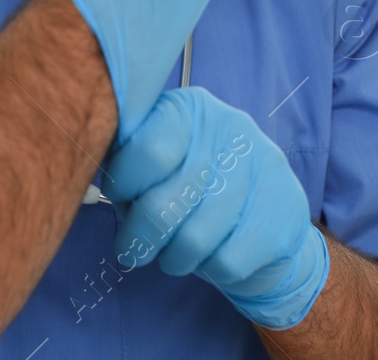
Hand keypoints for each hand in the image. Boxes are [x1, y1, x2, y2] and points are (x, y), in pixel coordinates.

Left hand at [103, 87, 329, 329]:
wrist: (268, 216)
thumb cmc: (193, 188)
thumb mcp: (158, 164)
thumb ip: (127, 165)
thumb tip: (93, 180)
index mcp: (190, 109)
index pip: (145, 152)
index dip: (122, 186)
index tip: (121, 198)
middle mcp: (230, 128)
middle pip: (164, 203)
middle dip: (140, 237)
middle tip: (133, 248)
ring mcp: (264, 167)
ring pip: (195, 239)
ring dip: (174, 258)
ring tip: (173, 255)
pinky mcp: (285, 209)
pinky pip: (227, 261)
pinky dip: (211, 269)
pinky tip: (213, 255)